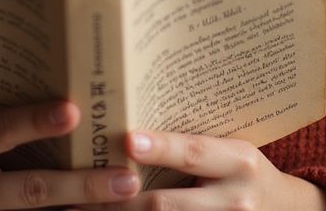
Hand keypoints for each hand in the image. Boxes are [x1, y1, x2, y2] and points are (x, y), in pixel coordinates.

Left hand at [74, 129, 325, 209]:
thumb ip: (193, 140)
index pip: (192, 153)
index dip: (160, 147)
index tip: (126, 139)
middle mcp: (234, 201)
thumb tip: (132, 121)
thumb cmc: (247, 170)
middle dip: (120, 200)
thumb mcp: (232, 150)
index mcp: (239, 161)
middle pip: (167, 205)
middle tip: (79, 193)